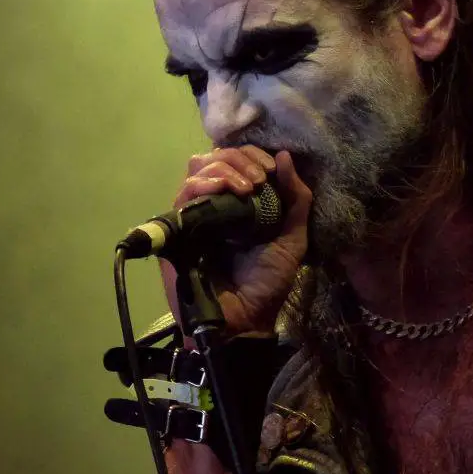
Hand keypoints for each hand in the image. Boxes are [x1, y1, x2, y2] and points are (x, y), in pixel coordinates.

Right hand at [159, 145, 312, 337]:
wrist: (246, 319)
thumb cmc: (268, 282)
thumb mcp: (292, 237)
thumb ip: (296, 199)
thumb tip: (284, 157)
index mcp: (241, 204)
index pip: (236, 161)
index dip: (251, 154)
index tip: (270, 167)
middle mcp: (215, 205)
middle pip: (214, 159)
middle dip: (239, 159)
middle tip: (259, 178)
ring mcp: (194, 216)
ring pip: (197, 170)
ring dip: (224, 169)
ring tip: (247, 187)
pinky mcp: (177, 230)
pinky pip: (183, 195)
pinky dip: (203, 184)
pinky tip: (222, 190)